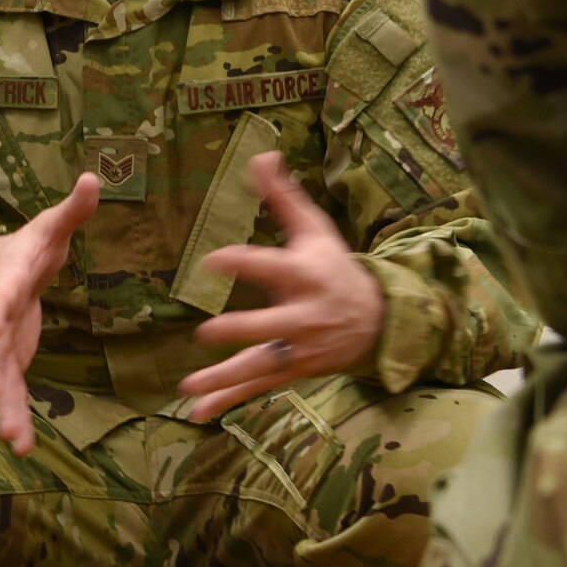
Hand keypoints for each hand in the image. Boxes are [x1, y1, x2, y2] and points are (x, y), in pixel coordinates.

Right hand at [0, 173, 101, 455]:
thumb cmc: (28, 246)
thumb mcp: (50, 227)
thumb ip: (71, 210)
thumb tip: (91, 179)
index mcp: (7, 281)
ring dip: (3, 408)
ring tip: (12, 439)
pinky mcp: (9, 361)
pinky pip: (11, 392)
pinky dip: (15, 416)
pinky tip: (22, 446)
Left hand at [178, 152, 383, 421]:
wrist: (379, 321)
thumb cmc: (335, 267)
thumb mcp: (315, 230)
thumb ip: (283, 197)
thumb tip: (261, 154)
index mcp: (306, 276)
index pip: (272, 267)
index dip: (243, 263)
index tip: (212, 260)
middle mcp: (304, 316)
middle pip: (271, 326)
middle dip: (242, 331)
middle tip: (205, 333)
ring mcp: (300, 349)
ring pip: (260, 365)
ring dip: (224, 379)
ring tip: (188, 387)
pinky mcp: (293, 371)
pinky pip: (257, 389)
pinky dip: (227, 401)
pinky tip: (196, 412)